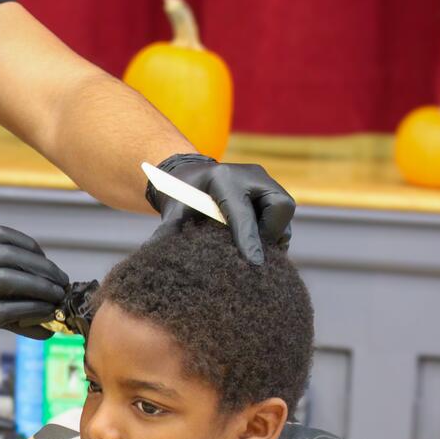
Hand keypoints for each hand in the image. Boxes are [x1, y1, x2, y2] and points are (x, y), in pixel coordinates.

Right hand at [0, 227, 70, 395]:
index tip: (46, 261)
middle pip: (9, 256)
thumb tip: (44, 291)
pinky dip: (34, 310)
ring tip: (58, 299)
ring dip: (43, 289)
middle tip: (61, 283)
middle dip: (43, 268)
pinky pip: (9, 310)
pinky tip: (46, 315)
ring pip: (12, 280)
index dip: (29, 246)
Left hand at [145, 153, 295, 265]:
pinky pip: (282, 214)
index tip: (254, 264)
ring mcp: (264, 179)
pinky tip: (256, 241)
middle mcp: (250, 175)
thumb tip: (155, 259)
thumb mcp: (173, 212)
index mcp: (223, 179)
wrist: (190, 175)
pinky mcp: (271, 187)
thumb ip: (169, 233)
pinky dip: (273, 230)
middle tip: (250, 252)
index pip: (243, 214)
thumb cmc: (180, 196)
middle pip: (279, 208)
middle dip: (269, 233)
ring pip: (284, 212)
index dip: (249, 240)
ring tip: (251, 248)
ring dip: (273, 234)